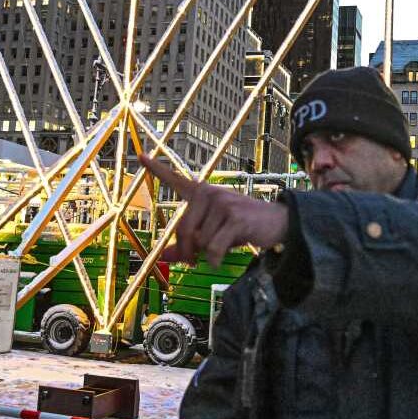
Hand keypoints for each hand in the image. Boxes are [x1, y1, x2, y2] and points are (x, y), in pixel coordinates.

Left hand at [141, 154, 287, 266]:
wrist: (277, 224)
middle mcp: (209, 193)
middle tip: (190, 262)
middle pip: (184, 229)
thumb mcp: (211, 234)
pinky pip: (213, 247)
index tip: (140, 156)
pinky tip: (220, 259)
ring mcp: (222, 203)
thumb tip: (164, 257)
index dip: (157, 169)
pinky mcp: (234, 216)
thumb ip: (188, 244)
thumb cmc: (240, 228)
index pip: (176, 179)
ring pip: (200, 241)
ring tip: (222, 247)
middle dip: (186, 251)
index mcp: (201, 193)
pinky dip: (215, 259)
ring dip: (208, 253)